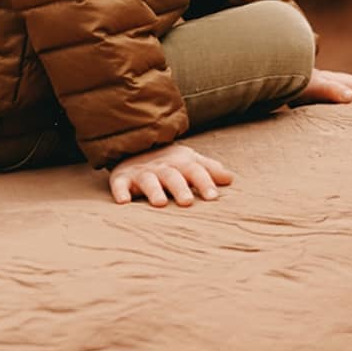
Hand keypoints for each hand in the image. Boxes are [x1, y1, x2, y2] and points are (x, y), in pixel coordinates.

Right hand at [108, 141, 233, 207]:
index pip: (195, 171)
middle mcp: (162, 167)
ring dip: (154, 191)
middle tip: (187, 203)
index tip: (213, 197)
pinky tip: (124, 202)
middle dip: (180, 188)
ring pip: (148, 180)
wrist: (135, 147)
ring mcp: (141, 172)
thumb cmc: (170, 163)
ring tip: (160, 203)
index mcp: (181, 163)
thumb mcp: (190, 162)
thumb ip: (209, 170)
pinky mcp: (122, 178)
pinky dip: (121, 191)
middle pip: (172, 176)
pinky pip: (119, 184)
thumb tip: (231, 179)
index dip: (205, 182)